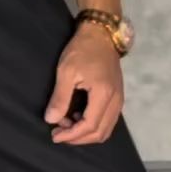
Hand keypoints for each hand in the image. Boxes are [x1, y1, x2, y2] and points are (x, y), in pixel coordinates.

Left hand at [43, 23, 123, 145]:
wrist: (101, 33)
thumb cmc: (82, 49)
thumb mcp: (66, 71)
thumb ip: (60, 97)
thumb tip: (51, 120)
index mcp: (104, 95)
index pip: (89, 126)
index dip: (71, 135)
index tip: (54, 135)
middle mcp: (116, 101)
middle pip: (100, 133)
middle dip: (78, 137)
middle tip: (59, 132)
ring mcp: (119, 99)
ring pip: (106, 129)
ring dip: (86, 132)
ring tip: (67, 124)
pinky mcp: (118, 96)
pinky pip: (108, 120)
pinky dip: (94, 124)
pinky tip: (79, 116)